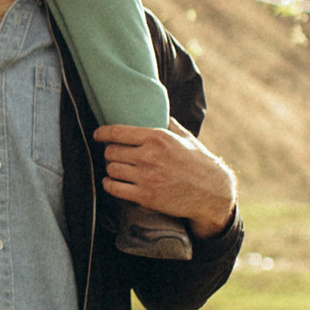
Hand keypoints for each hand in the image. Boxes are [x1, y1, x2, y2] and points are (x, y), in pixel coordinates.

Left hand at [92, 122, 237, 239]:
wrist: (212, 192)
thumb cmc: (199, 163)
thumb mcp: (186, 138)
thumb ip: (170, 125)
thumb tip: (160, 113)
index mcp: (157, 137)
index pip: (118, 132)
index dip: (103, 133)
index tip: (97, 135)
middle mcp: (149, 156)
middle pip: (111, 152)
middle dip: (110, 153)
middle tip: (113, 155)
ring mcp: (146, 177)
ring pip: (111, 170)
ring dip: (110, 169)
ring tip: (115, 169)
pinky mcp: (145, 196)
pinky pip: (114, 188)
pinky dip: (109, 185)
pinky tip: (112, 182)